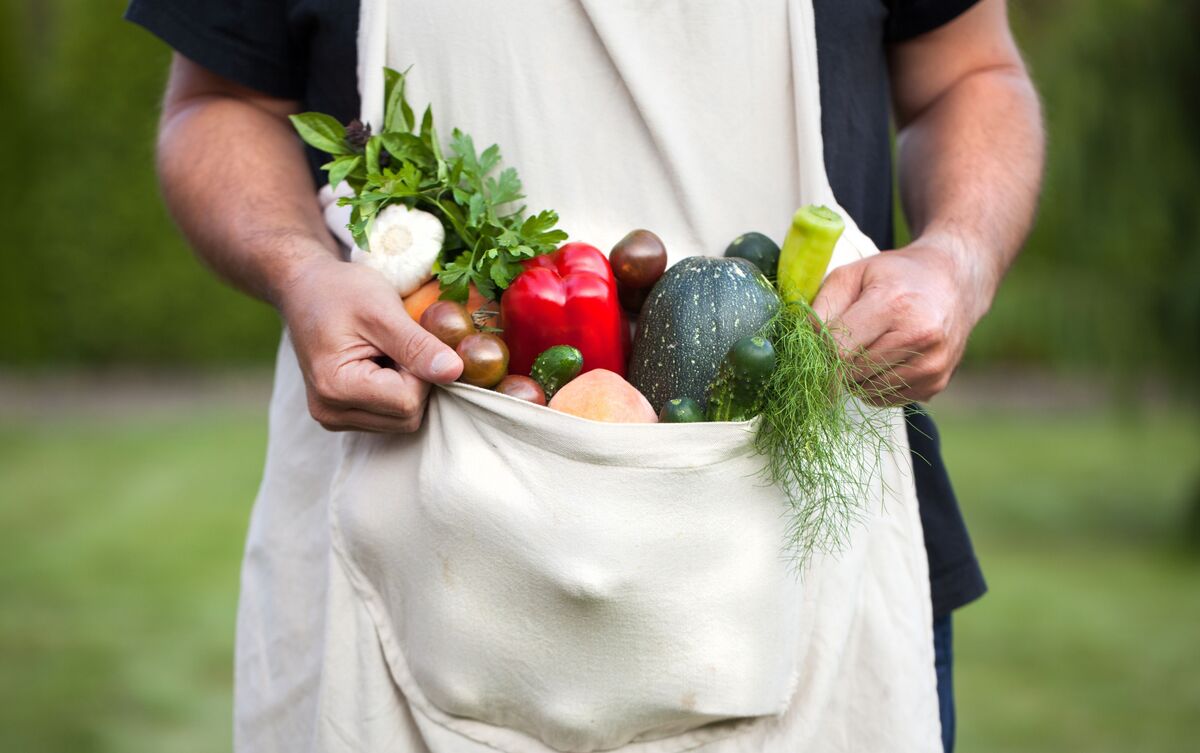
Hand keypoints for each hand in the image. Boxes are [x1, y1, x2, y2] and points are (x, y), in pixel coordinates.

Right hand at [277, 255, 462, 431]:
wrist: (305, 290)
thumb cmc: (339, 292)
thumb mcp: (383, 310)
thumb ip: (418, 345)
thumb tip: (455, 372)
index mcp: (335, 388)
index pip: (408, 401)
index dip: (421, 370)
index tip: (406, 340)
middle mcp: (330, 412)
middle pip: (406, 417)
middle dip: (415, 381)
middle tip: (396, 344)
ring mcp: (334, 418)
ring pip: (401, 420)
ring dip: (406, 386)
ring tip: (384, 352)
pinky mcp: (341, 416)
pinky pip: (389, 417)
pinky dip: (395, 391)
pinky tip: (379, 364)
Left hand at [811, 238, 991, 403]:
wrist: (954, 283)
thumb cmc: (896, 276)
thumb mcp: (853, 274)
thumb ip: (821, 307)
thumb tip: (801, 344)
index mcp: (894, 305)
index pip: (838, 351)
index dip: (819, 353)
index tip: (813, 346)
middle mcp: (919, 338)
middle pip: (851, 374)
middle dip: (836, 364)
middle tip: (841, 342)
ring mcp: (931, 365)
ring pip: (866, 391)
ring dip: (855, 377)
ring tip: (867, 346)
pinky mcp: (936, 384)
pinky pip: (886, 399)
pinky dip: (875, 385)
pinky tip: (885, 358)